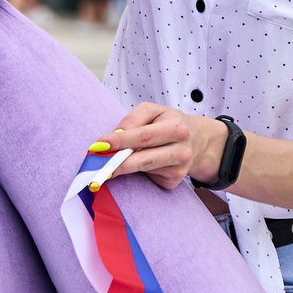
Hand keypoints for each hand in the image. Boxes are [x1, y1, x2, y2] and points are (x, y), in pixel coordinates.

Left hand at [97, 102, 218, 190]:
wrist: (197, 141)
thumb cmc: (169, 122)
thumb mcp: (154, 111)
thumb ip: (133, 119)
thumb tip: (115, 135)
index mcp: (177, 128)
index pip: (144, 136)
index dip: (120, 141)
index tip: (100, 145)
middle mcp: (181, 151)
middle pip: (143, 159)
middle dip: (117, 163)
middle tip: (95, 165)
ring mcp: (179, 170)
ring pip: (144, 170)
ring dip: (122, 168)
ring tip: (105, 166)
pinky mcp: (173, 182)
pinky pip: (149, 177)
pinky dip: (138, 171)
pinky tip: (139, 163)